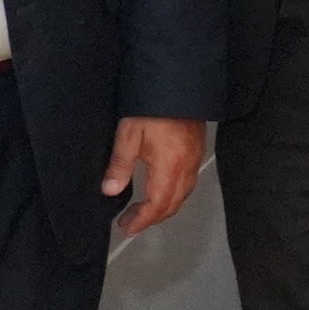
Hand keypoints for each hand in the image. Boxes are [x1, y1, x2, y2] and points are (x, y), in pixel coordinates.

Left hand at [102, 116, 207, 238]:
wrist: (178, 81)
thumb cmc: (152, 106)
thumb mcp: (129, 134)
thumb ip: (120, 164)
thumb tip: (111, 190)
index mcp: (170, 166)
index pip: (157, 204)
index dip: (142, 220)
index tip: (127, 228)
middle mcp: (186, 167)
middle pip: (173, 204)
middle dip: (152, 218)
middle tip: (130, 223)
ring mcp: (195, 158)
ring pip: (183, 194)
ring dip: (164, 207)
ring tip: (144, 210)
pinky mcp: (197, 150)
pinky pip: (188, 182)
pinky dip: (174, 194)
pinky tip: (161, 189)